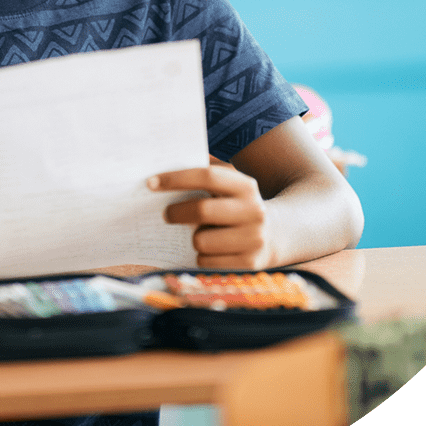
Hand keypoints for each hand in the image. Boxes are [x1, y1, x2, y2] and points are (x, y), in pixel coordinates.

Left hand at [154, 159, 272, 269]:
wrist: (274, 235)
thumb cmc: (236, 204)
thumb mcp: (230, 183)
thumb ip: (205, 169)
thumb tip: (168, 160)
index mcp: (246, 186)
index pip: (207, 177)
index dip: (176, 179)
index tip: (151, 183)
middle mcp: (254, 211)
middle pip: (202, 211)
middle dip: (176, 212)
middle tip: (165, 214)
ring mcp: (253, 239)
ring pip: (201, 241)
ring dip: (193, 238)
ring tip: (198, 234)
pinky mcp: (248, 264)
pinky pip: (206, 262)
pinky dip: (201, 257)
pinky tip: (210, 250)